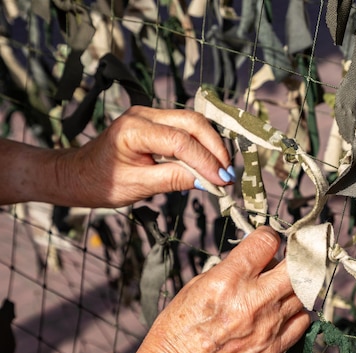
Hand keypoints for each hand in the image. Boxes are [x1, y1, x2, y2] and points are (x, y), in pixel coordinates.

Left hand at [58, 106, 231, 206]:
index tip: (223, 181)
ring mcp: (150, 114)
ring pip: (194, 122)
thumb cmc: (101, 183)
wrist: (78, 174)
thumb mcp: (138, 186)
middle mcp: (143, 114)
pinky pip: (187, 127)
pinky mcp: (156, 121)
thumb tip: (208, 181)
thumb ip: (173, 179)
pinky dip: (203, 144)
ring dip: (212, 145)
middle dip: (215, 148)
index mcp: (133, 130)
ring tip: (223, 170)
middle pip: (193, 122)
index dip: (205, 161)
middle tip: (229, 174)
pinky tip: (210, 162)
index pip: (180, 141)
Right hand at [77, 227, 308, 352]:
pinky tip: (282, 310)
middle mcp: (254, 300)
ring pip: (302, 292)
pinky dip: (296, 312)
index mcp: (229, 280)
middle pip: (296, 266)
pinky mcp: (274, 347)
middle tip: (284, 259)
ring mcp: (268, 325)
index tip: (266, 241)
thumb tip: (252, 259)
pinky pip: (302, 320)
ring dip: (294, 285)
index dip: (268, 236)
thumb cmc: (178, 331)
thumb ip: (228, 269)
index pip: (267, 242)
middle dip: (292, 257)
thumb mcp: (195, 286)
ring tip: (279, 287)